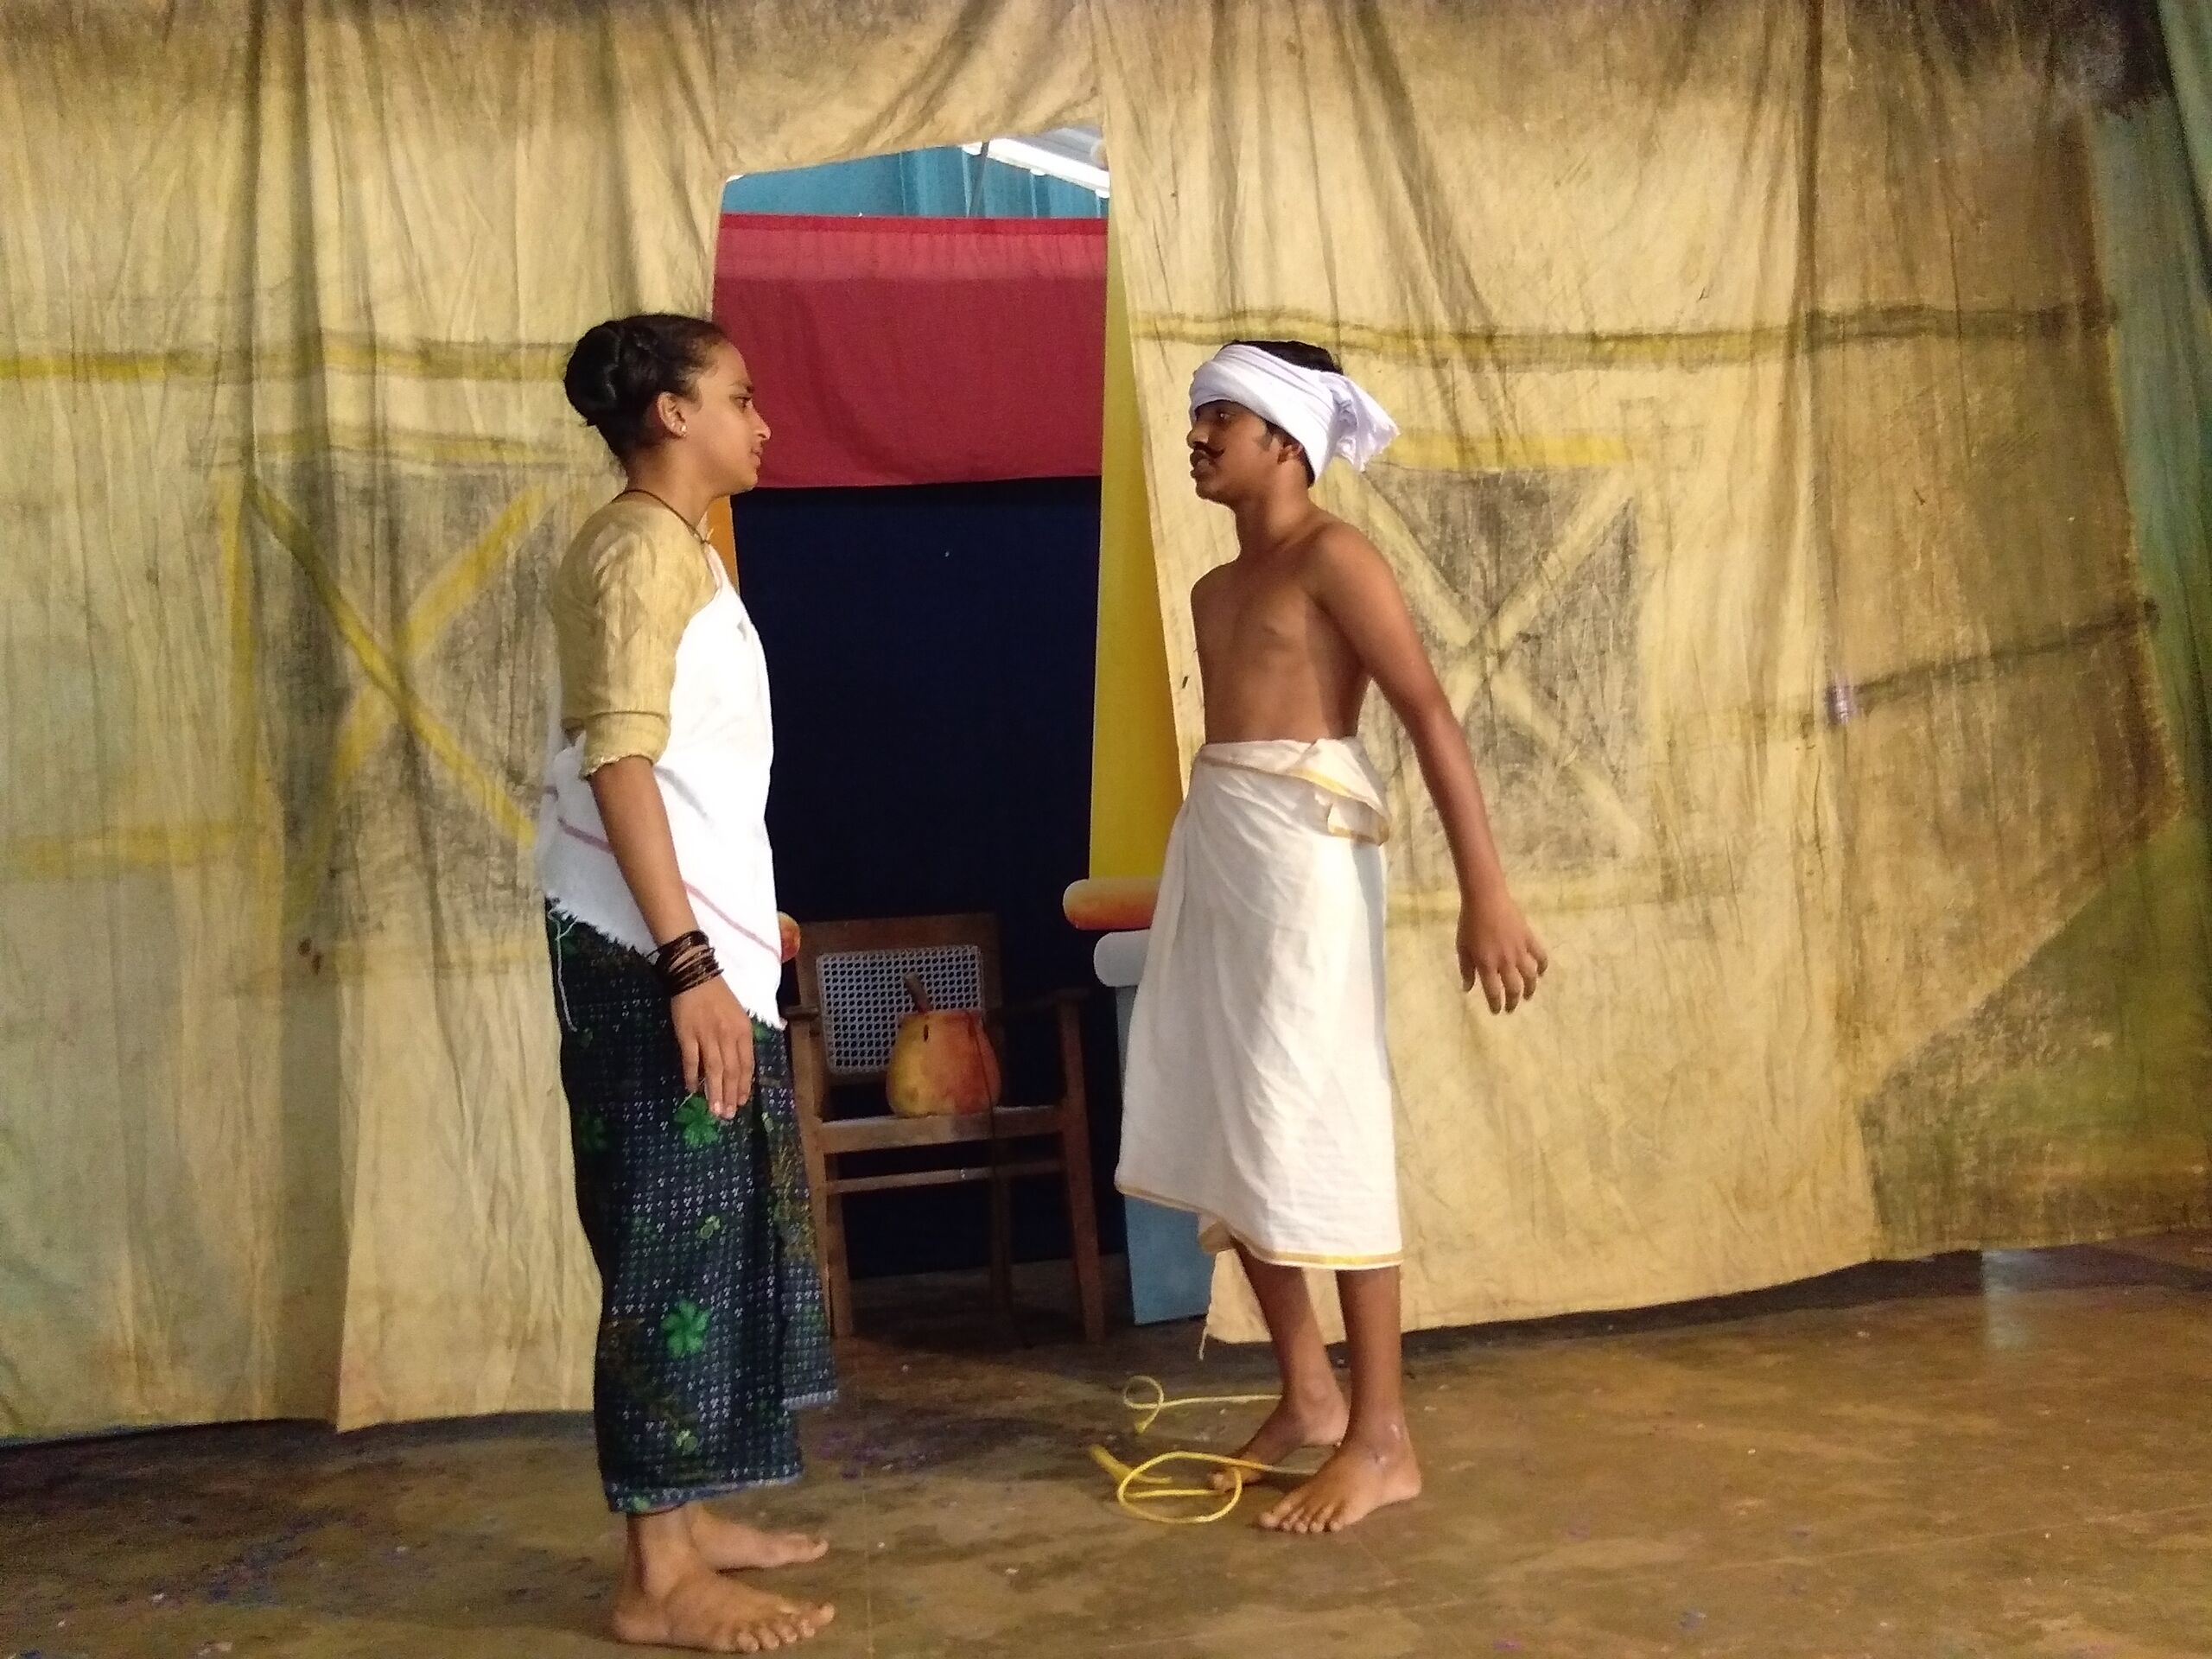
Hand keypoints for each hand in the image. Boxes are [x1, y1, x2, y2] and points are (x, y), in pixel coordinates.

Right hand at [672, 977, 754, 1116]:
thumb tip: (736, 1066)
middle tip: (727, 1115)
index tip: (741, 1102)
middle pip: (731, 1071)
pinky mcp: (687, 1034)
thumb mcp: (737, 1016)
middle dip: (730, 1095)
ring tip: (714, 1110)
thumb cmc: (717, 996)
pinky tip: (692, 1089)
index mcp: (743, 1031)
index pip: (747, 1064)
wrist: (695, 975)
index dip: (744, 1085)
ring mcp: (707, 1035)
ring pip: (714, 1069)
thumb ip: (738, 1039)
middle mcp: (728, 1035)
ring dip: (715, 1092)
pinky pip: (691, 1060)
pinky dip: (691, 1075)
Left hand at [1459, 896, 1548, 1013]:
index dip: (1496, 1004)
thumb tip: (1467, 988)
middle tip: (1512, 1008)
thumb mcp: (1462, 948)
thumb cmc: (1469, 923)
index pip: (1493, 992)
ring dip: (1530, 988)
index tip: (1496, 1011)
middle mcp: (1505, 961)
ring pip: (1529, 976)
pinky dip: (1542, 966)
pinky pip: (1540, 956)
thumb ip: (1466, 969)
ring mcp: (1519, 950)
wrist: (1485, 898)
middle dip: (1513, 1001)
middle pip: (1514, 988)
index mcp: (1487, 965)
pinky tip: (1540, 972)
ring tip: (1529, 995)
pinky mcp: (1529, 938)